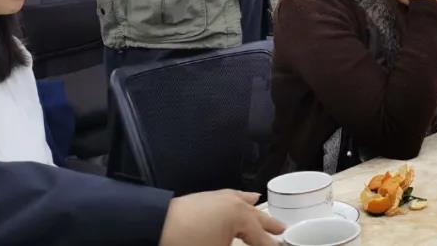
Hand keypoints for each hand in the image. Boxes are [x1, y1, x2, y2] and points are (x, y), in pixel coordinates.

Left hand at [159, 189, 284, 245]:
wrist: (153, 228)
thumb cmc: (186, 242)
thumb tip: (245, 244)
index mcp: (240, 216)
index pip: (261, 238)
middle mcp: (234, 203)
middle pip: (257, 217)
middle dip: (270, 226)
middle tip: (282, 232)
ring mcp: (220, 198)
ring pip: (245, 202)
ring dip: (256, 210)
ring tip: (265, 211)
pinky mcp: (206, 198)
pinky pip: (231, 196)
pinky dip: (241, 198)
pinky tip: (242, 199)